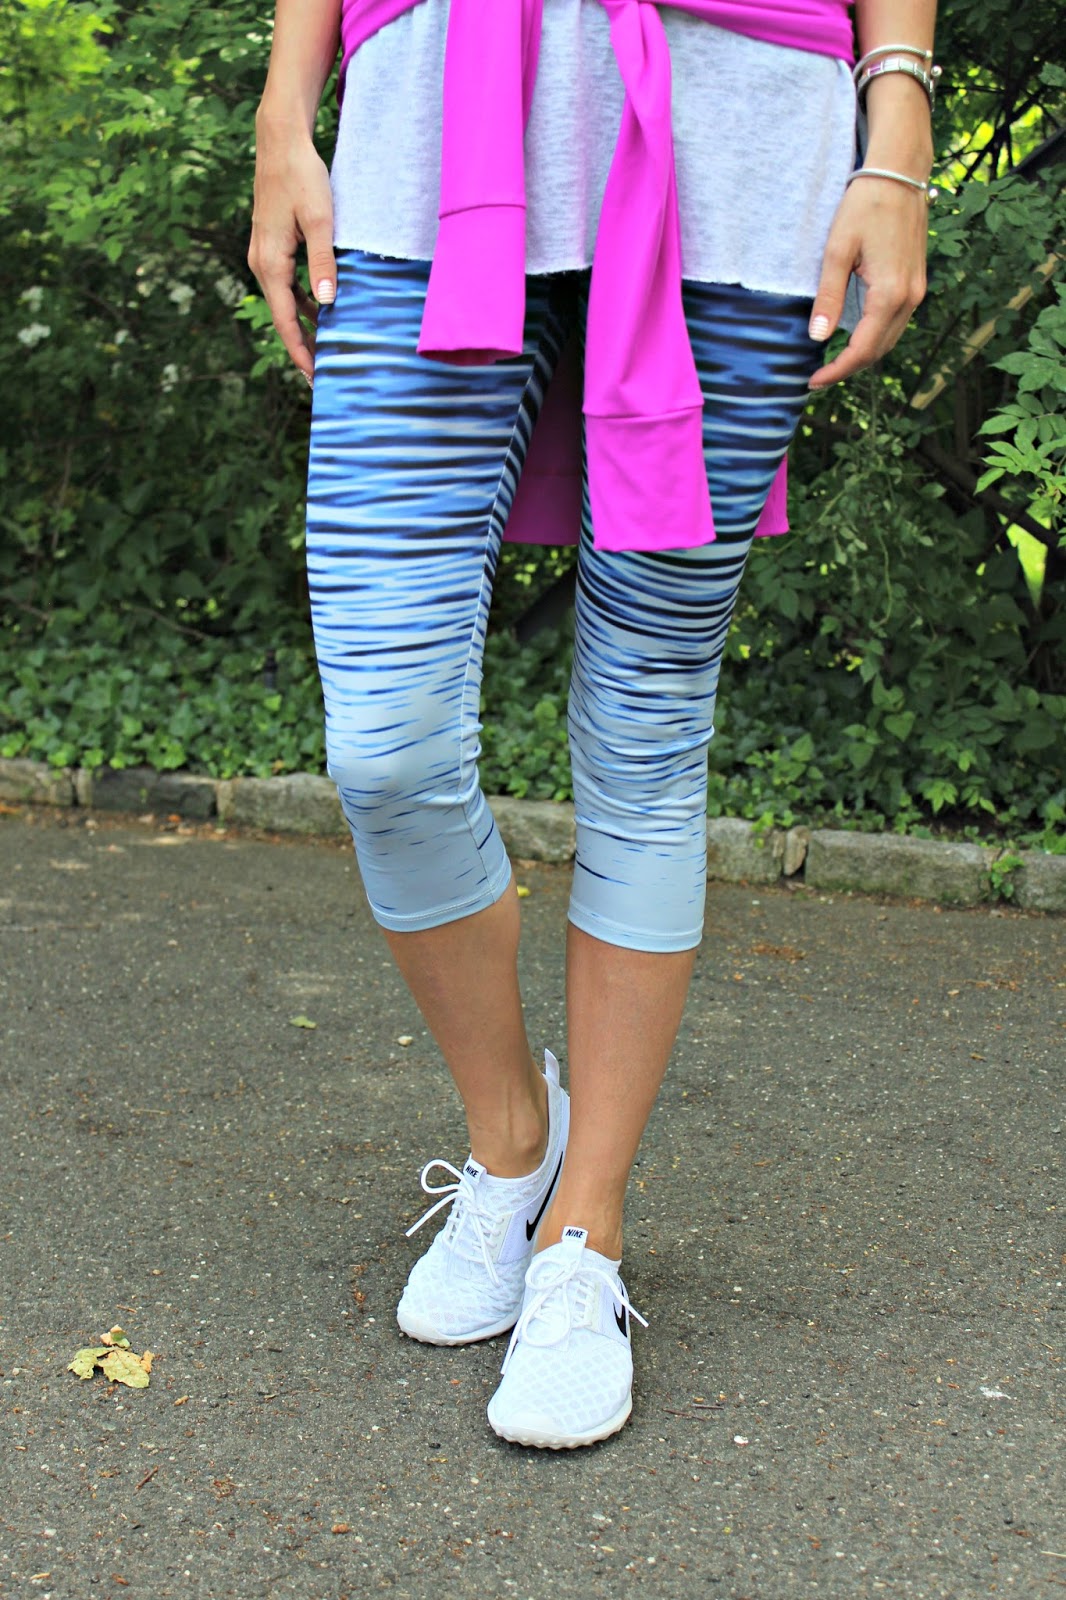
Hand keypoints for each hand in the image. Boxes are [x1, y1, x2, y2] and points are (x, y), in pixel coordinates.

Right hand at [247, 120, 336, 382]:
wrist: (280, 142)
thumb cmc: (301, 177)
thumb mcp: (318, 220)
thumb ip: (323, 262)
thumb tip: (326, 303)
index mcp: (270, 262)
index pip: (284, 320)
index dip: (299, 351)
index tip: (314, 377)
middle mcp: (261, 263)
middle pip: (282, 317)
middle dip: (301, 347)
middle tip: (322, 376)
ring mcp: (264, 255)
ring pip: (284, 303)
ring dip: (303, 327)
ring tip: (324, 351)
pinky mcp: (272, 246)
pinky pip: (286, 285)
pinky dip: (302, 304)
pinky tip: (321, 314)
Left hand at [807, 175, 929, 387]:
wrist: (899, 173)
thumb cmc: (865, 205)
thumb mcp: (838, 250)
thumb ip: (829, 296)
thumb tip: (818, 336)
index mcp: (889, 293)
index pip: (863, 349)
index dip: (837, 371)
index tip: (813, 381)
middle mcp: (909, 297)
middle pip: (879, 350)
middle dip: (849, 368)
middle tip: (819, 376)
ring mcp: (917, 290)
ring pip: (889, 339)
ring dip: (863, 355)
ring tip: (833, 362)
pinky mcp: (916, 282)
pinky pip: (896, 322)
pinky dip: (875, 337)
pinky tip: (854, 336)